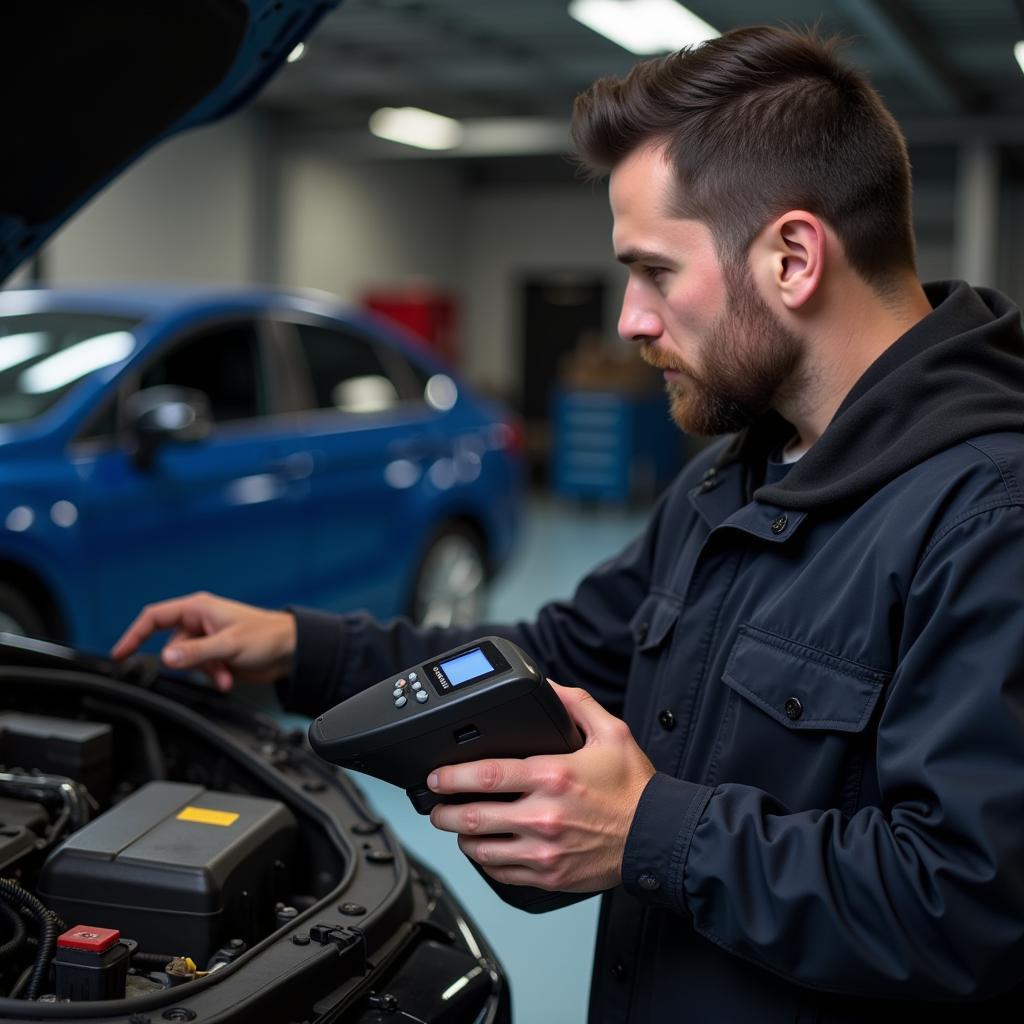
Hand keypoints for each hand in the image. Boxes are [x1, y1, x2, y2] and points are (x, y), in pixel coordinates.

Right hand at [110, 592, 296, 691]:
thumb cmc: (267, 635)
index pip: (154, 617)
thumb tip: (167, 658)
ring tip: (226, 675)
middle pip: (172, 646)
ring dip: (205, 672)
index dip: (133, 634)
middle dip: (189, 663)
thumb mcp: (228, 644)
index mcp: (198, 608)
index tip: (119, 654)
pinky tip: (228, 679)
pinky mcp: (216, 655)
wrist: (292, 650)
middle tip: (210, 668)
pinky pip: (201, 669)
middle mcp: (199, 622)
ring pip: (187, 661)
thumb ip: (196, 652)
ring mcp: (207, 639)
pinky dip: (212, 676)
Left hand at [427, 682, 654, 892]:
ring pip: (481, 849)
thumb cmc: (634, 787)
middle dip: (443, 811)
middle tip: (435, 805)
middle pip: (473, 816)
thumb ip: (576, 703)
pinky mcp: (548, 876)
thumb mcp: (612, 732)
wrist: (657, 836)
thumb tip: (549, 685)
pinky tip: (485, 848)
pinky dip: (485, 861)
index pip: (487, 775)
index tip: (436, 776)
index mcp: (553, 776)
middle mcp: (544, 815)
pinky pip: (501, 873)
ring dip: (461, 837)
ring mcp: (544, 851)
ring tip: (457, 826)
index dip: (452, 776)